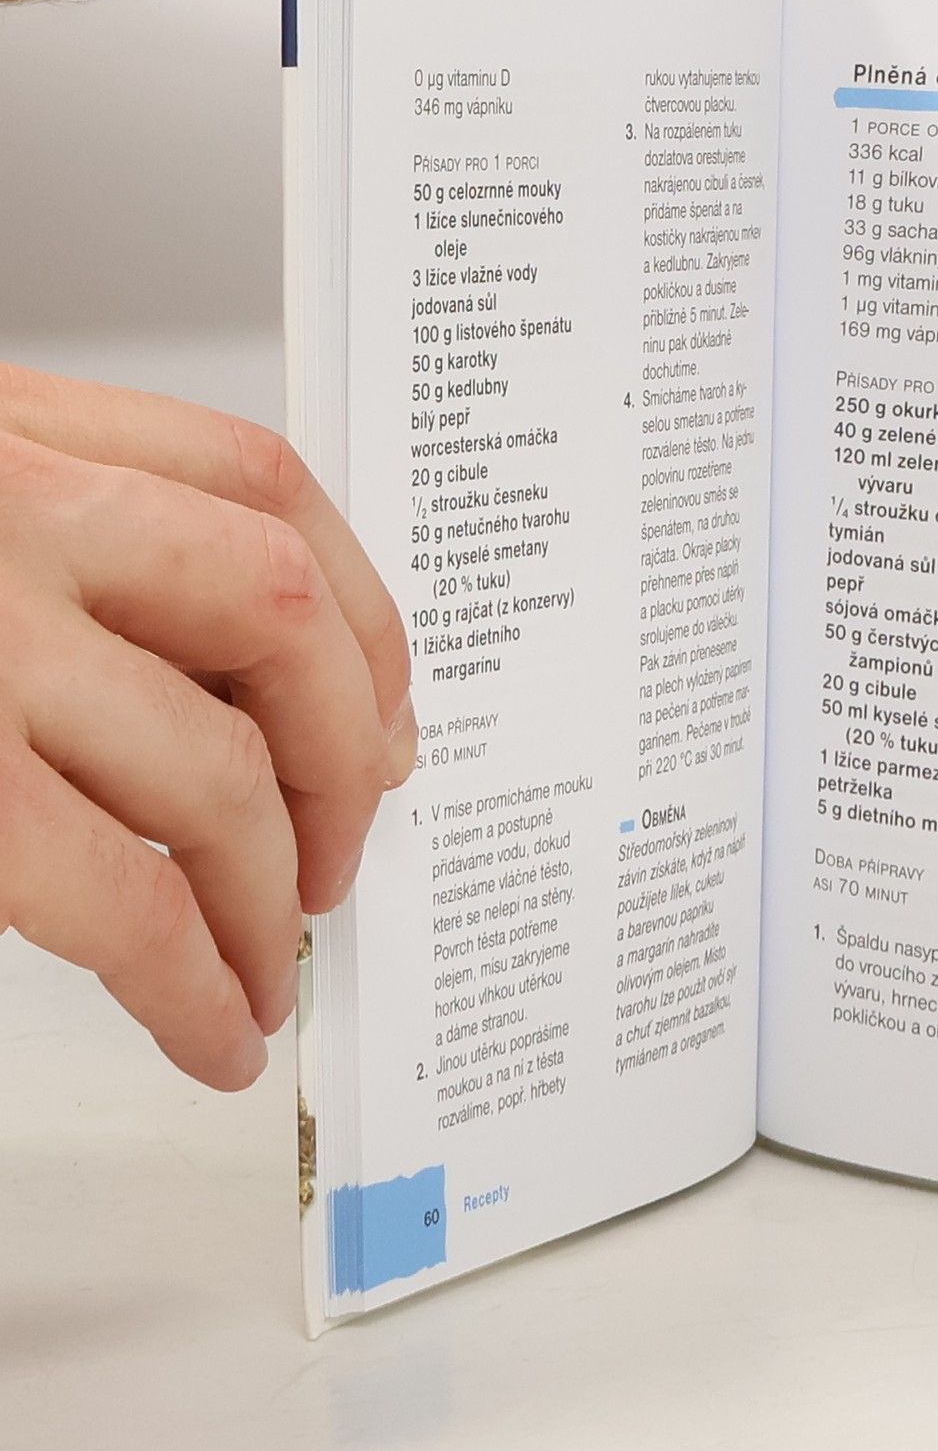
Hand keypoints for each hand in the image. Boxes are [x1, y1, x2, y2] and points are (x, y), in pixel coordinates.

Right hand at [0, 366, 413, 1088]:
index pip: (265, 488)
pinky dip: (187, 973)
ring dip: (267, 890)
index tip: (386, 707)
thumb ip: (54, 528)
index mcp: (6, 431)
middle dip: (345, 755)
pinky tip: (208, 1019)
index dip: (360, 607)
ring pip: (213, 768)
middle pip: (282, 619)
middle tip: (339, 849)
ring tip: (268, 959)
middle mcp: (3, 515)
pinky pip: (109, 895)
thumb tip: (243, 671)